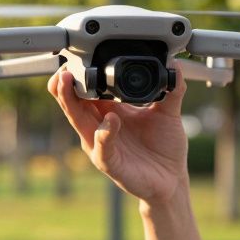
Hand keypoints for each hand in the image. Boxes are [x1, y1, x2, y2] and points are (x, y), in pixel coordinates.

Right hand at [48, 68, 190, 204]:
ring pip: (78, 122)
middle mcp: (100, 126)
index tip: (74, 60)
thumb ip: (171, 90)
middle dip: (64, 86)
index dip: (77, 76)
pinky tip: (111, 120)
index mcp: (110, 111)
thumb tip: (176, 66)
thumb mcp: (168, 113)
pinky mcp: (111, 163)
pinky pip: (102, 147)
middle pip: (73, 104)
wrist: (172, 179)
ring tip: (70, 85)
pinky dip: (104, 133)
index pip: (86, 91)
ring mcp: (102, 145)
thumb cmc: (164, 147)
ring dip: (72, 103)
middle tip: (63, 70)